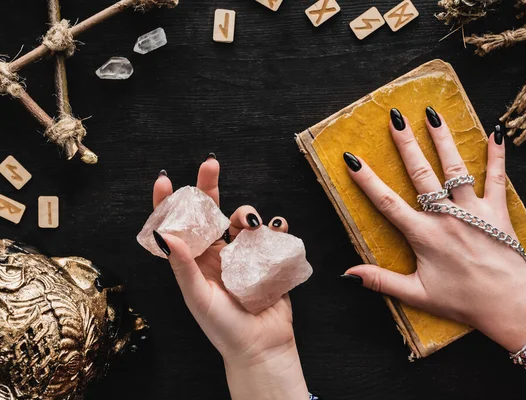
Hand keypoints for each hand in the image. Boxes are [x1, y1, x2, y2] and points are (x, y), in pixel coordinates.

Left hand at [151, 157, 307, 399]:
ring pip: (242, 218)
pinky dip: (275, 226)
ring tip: (251, 225)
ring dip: (246, 213)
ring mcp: (244, 254)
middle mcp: (218, 252)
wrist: (262, 346)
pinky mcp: (268, 257)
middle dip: (210, 186)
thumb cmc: (224, 329)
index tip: (164, 180)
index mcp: (196, 261)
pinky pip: (272, 233)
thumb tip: (165, 235)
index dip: (169, 203)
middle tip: (210, 164)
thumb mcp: (198, 298)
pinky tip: (276, 230)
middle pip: (211, 211)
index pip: (179, 226)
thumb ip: (183, 267)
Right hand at [342, 108, 525, 351]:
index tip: (352, 159)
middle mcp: (446, 217)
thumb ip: (381, 281)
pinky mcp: (498, 211)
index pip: (387, 202)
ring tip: (433, 115)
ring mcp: (473, 211)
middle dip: (406, 144)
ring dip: (443, 140)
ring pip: (455, 168)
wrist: (509, 306)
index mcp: (424, 235)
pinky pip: (497, 177)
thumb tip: (347, 274)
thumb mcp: (417, 295)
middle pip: (421, 174)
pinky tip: (494, 132)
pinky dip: (496, 155)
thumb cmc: (462, 302)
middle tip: (396, 118)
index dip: (367, 180)